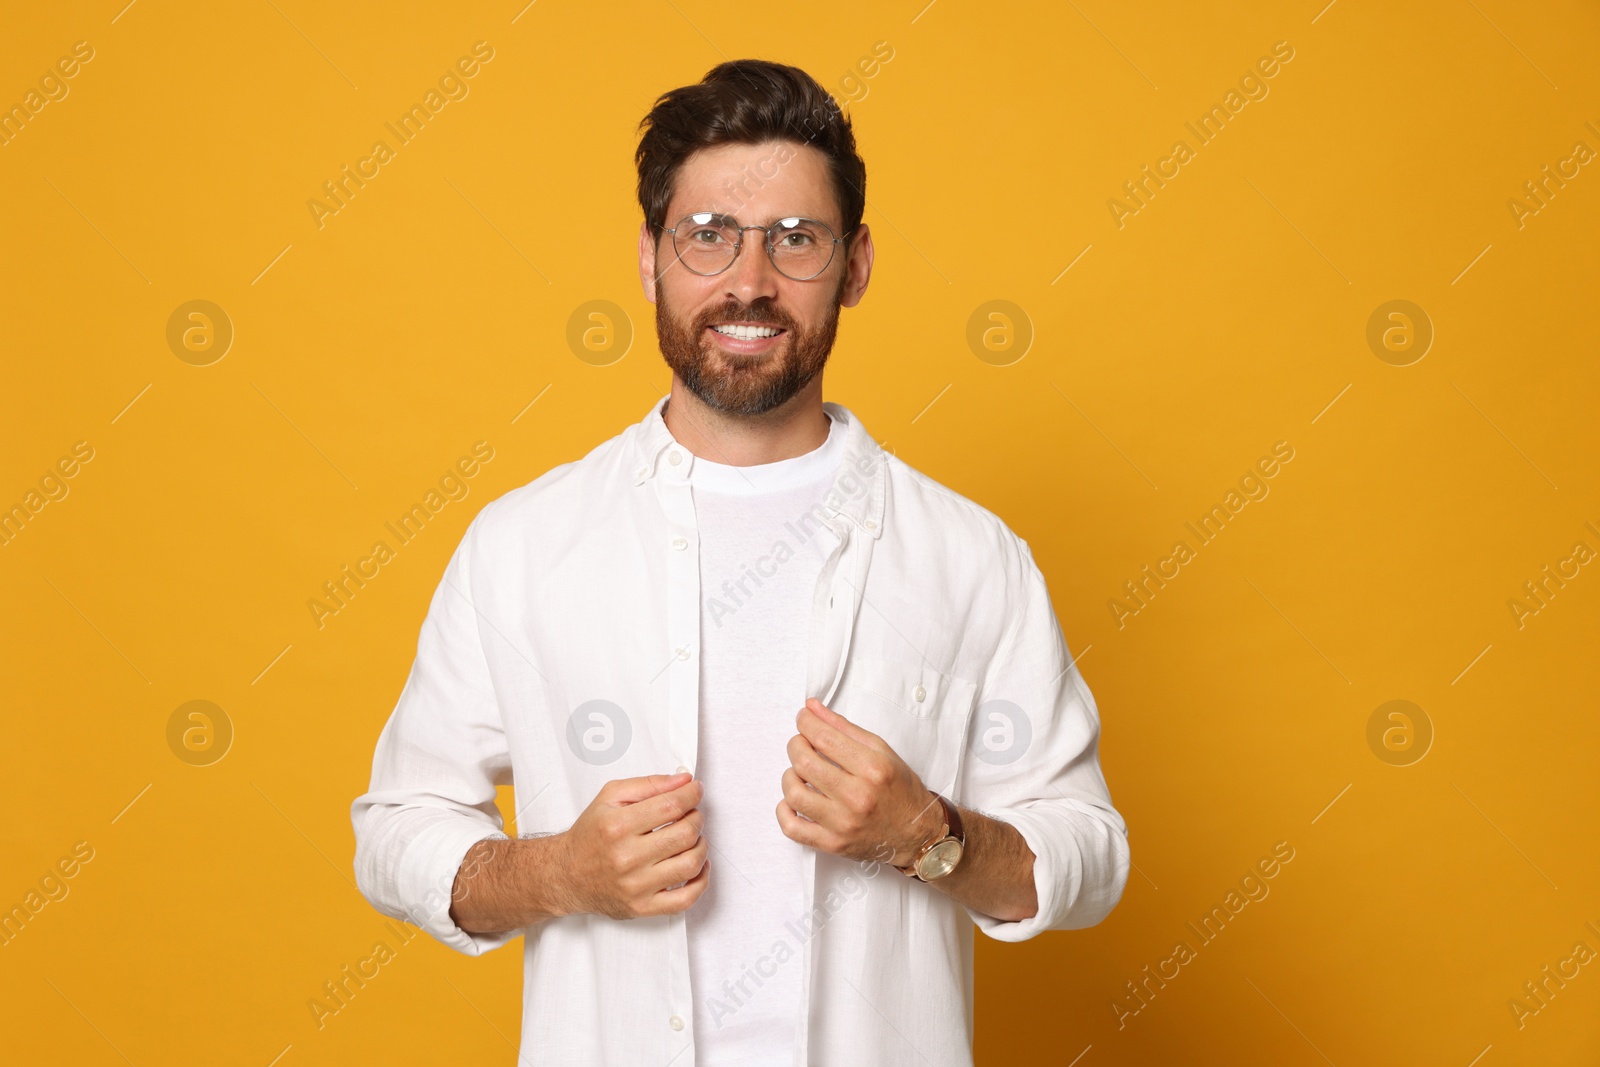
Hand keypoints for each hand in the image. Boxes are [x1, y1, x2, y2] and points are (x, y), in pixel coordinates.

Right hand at [554, 771, 708, 919]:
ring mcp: (635, 886)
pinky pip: (686, 899)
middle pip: (685, 834)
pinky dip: (701, 881)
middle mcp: (626, 857)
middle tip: (692, 814)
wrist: (566, 875)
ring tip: (693, 839)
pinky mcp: (642, 907)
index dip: (692, 794)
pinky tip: (697, 866)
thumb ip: (649, 784)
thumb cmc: (590, 835)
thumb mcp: (610, 797)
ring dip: (701, 846)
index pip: (671, 806)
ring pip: (690, 864)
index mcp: (617, 826)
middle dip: (697, 818)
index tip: (696, 790)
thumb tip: (684, 780)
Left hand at [775, 697, 944, 866]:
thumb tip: (812, 708)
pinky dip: (784, 811)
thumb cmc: (900, 791)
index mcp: (872, 768)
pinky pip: (792, 828)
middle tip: (801, 744)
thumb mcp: (882, 751)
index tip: (803, 719)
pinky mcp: (833, 844)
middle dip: (796, 745)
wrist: (917, 834)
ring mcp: (843, 823)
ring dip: (789, 776)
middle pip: (804, 762)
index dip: (806, 722)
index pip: (824, 738)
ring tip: (800, 773)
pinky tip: (793, 801)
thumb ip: (844, 727)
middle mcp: (858, 796)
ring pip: (794, 793)